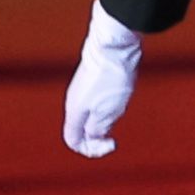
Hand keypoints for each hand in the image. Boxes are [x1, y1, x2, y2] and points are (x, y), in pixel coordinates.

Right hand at [62, 5, 140, 158]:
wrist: (114, 45)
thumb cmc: (110, 79)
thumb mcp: (107, 113)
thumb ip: (96, 130)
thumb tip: (92, 138)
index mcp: (74, 112)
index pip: (73, 141)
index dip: (91, 149)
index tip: (111, 142)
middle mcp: (74, 100)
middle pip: (82, 129)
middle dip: (99, 135)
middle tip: (116, 129)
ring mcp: (83, 88)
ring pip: (91, 115)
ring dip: (106, 119)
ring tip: (120, 106)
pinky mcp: (93, 78)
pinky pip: (97, 101)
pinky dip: (109, 106)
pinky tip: (121, 94)